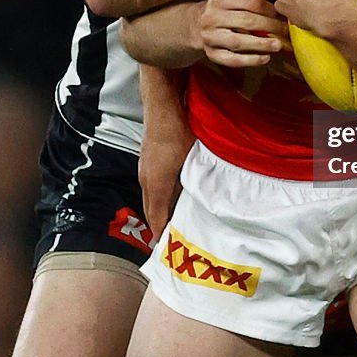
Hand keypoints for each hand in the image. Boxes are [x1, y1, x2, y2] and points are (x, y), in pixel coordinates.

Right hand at [139, 95, 194, 239]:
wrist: (162, 105)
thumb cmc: (178, 133)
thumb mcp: (193, 161)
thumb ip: (200, 182)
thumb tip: (211, 199)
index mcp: (155, 185)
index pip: (157, 218)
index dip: (162, 234)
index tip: (166, 250)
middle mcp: (146, 180)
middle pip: (151, 210)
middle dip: (160, 226)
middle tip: (171, 240)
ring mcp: (145, 169)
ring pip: (152, 197)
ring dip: (160, 210)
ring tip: (173, 221)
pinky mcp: (148, 160)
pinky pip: (153, 185)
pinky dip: (161, 195)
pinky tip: (174, 194)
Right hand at [199, 0, 287, 66]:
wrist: (199, 22)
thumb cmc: (225, 2)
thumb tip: (265, 2)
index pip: (249, 1)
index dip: (268, 8)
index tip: (279, 14)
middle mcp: (211, 17)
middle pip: (246, 21)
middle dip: (269, 26)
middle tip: (284, 30)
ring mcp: (210, 37)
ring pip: (238, 42)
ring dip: (261, 44)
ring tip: (278, 45)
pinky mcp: (212, 54)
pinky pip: (232, 60)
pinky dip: (250, 61)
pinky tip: (265, 58)